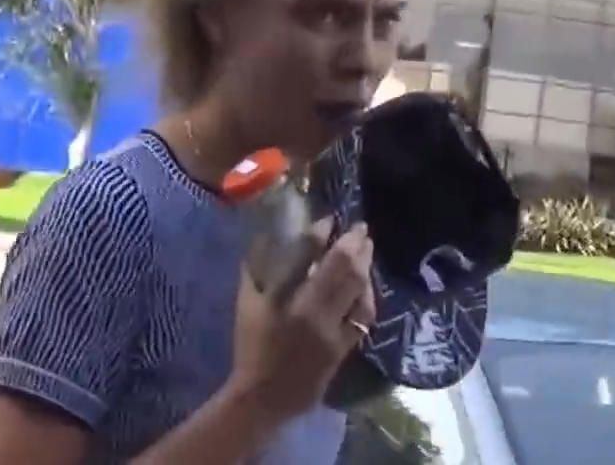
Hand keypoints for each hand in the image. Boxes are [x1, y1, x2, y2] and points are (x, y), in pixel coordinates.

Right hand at [225, 221, 376, 424]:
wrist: (264, 394)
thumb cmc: (252, 346)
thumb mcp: (247, 303)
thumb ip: (257, 269)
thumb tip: (268, 236)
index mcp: (283, 299)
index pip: (306, 256)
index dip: (320, 233)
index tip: (329, 219)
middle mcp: (311, 312)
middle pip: (341, 270)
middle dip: (354, 244)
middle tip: (360, 228)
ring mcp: (331, 331)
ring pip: (358, 292)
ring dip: (366, 267)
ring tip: (366, 251)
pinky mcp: (343, 348)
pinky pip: (363, 317)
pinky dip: (367, 296)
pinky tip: (367, 286)